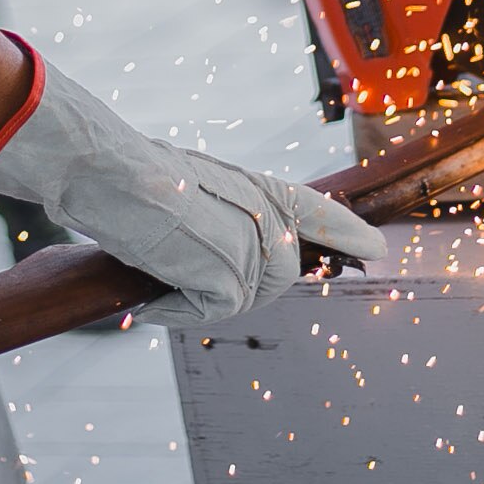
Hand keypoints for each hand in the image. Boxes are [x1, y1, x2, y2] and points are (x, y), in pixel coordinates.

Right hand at [0, 54, 387, 326]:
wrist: (106, 170)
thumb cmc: (129, 172)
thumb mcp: (191, 186)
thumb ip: (223, 216)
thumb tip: (225, 256)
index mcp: (259, 187)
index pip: (319, 211)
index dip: (348, 233)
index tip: (377, 250)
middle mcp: (268, 215)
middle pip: (277, 277)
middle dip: (236, 288)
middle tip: (183, 277)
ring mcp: (254, 246)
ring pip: (246, 300)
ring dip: (201, 298)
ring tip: (159, 274)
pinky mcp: (229, 276)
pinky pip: (211, 313)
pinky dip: (175, 310)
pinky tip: (148, 297)